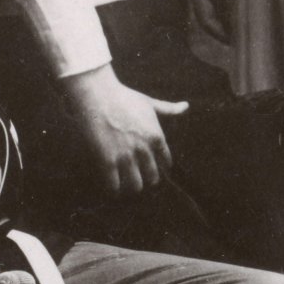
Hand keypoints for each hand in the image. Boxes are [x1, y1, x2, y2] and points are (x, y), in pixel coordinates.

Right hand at [62, 64, 187, 196]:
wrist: (97, 94)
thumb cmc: (123, 97)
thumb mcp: (149, 103)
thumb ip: (169, 109)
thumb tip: (186, 106)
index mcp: (156, 137)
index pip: (166, 163)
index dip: (160, 167)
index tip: (153, 167)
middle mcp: (144, 149)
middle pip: (152, 178)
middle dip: (147, 179)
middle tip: (138, 177)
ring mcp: (126, 156)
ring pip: (135, 186)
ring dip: (131, 186)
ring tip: (125, 184)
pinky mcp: (107, 161)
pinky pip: (114, 186)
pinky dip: (114, 189)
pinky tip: (112, 186)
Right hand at [192, 0, 242, 43]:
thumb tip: (236, 19)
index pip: (205, 16)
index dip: (218, 31)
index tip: (233, 42)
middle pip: (205, 14)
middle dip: (219, 28)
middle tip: (236, 41)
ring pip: (208, 7)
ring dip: (221, 19)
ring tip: (237, 30)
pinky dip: (221, 7)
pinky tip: (233, 13)